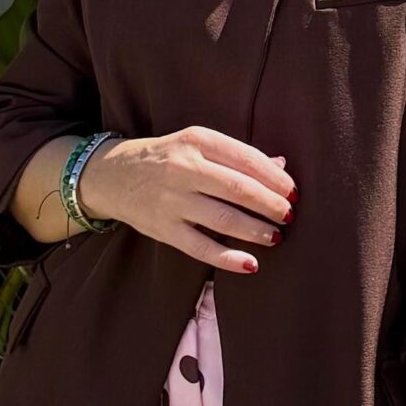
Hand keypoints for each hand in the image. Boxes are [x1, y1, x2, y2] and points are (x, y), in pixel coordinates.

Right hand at [83, 126, 292, 270]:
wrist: (112, 175)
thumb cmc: (166, 159)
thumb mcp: (197, 145)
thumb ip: (237, 156)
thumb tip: (281, 167)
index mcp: (196, 141)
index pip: (245, 158)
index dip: (274, 178)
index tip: (294, 192)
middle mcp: (183, 168)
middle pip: (238, 188)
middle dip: (270, 204)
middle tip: (289, 215)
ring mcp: (171, 200)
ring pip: (223, 218)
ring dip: (255, 230)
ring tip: (276, 236)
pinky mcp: (163, 228)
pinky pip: (201, 247)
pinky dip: (228, 258)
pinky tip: (251, 264)